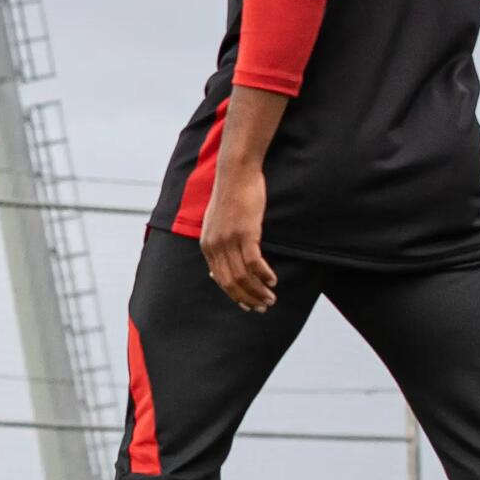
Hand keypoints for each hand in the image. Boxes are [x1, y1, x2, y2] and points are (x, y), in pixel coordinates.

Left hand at [200, 162, 276, 311]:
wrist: (236, 173)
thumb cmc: (230, 196)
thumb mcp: (215, 222)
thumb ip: (215, 244)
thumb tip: (213, 270)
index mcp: (206, 245)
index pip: (219, 280)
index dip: (234, 295)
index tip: (247, 305)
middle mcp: (215, 246)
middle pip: (231, 282)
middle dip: (248, 298)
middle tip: (263, 307)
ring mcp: (229, 240)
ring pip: (243, 276)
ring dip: (259, 290)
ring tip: (271, 298)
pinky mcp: (246, 233)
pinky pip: (254, 263)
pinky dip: (265, 275)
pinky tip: (273, 280)